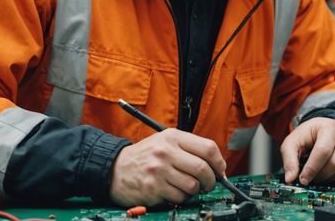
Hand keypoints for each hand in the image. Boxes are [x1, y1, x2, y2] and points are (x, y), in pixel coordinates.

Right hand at [109, 129, 225, 205]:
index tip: (220, 170)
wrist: (115, 169)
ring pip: (193, 186)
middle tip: (208, 184)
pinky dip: (181, 197)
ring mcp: (159, 170)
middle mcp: (166, 151)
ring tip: (185, 187)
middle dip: (211, 181)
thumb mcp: (164, 142)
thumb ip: (188, 149)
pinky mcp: (153, 187)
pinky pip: (180, 197)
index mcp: (172, 137)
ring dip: (194, 191)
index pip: (208, 148)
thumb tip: (216, 165)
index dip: (219, 162)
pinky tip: (172, 191)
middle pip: (203, 168)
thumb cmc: (144, 157)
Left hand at [280, 118, 334, 184]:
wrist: (324, 130)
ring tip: (316, 175)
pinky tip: (327, 174)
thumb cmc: (308, 136)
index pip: (323, 150)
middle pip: (334, 162)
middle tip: (308, 178)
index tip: (303, 179)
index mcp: (329, 127)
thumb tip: (290, 178)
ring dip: (327, 177)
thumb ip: (289, 158)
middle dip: (319, 174)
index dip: (312, 168)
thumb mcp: (293, 141)